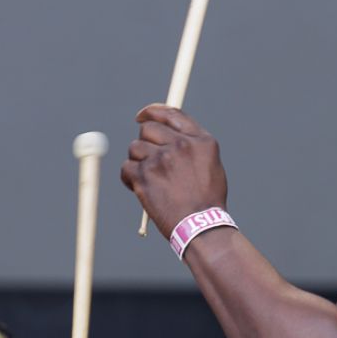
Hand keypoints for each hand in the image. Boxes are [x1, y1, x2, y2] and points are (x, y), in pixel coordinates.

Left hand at [120, 104, 227, 238]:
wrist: (201, 226)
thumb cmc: (207, 199)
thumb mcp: (210, 163)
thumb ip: (191, 143)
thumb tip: (167, 132)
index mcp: (200, 140)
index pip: (170, 113)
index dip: (152, 111)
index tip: (141, 116)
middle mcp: (181, 145)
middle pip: (148, 128)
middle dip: (144, 141)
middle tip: (148, 158)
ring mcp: (161, 159)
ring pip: (134, 148)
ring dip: (138, 162)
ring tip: (151, 180)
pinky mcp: (144, 176)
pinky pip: (126, 167)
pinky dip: (130, 178)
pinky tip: (142, 189)